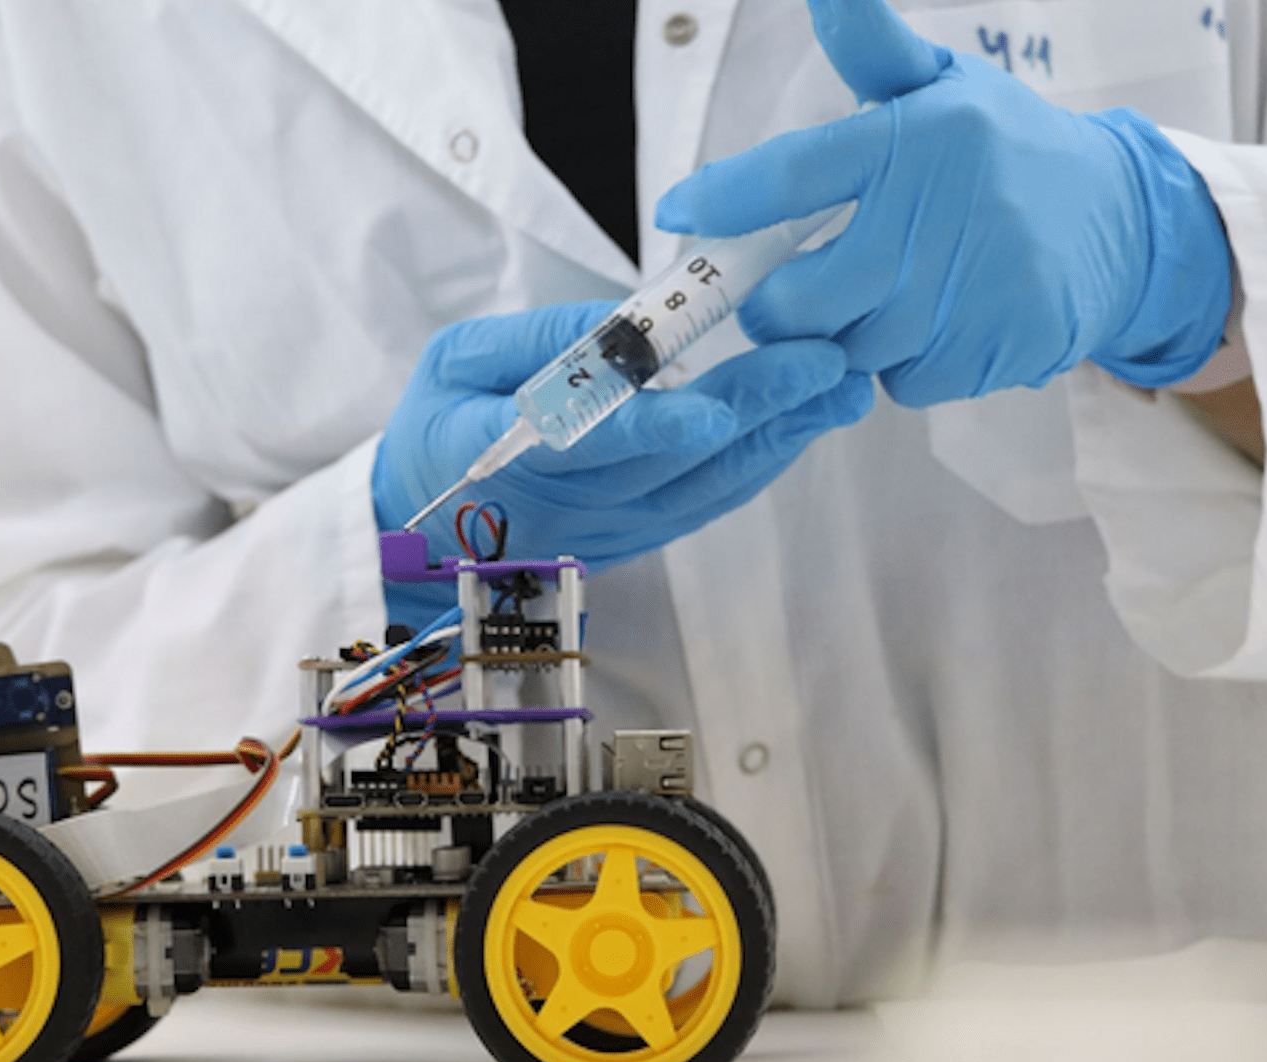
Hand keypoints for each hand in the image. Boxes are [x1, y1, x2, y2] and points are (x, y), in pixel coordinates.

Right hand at [373, 302, 871, 617]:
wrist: (425, 529)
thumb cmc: (440, 425)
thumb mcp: (454, 363)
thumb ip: (534, 341)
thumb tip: (626, 320)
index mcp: (508, 455)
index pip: (584, 444)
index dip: (648, 429)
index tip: (708, 413)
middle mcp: (570, 503)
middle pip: (673, 462)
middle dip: (755, 411)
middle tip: (825, 364)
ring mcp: (612, 528)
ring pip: (708, 486)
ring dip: (780, 436)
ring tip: (840, 387)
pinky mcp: (640, 536)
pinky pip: (711, 501)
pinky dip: (764, 461)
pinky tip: (807, 422)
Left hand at [654, 0, 1233, 405]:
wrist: (1125, 220)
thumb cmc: (1007, 149)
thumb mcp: (941, 85)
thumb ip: (871, 45)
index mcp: (917, 142)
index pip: (788, 177)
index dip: (720, 200)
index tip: (677, 210)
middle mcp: (938, 218)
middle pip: (798, 301)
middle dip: (776, 302)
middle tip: (790, 285)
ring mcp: (967, 292)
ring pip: (845, 350)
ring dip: (844, 334)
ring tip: (878, 293)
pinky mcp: (992, 350)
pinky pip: (901, 383)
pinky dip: (901, 363)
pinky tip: (930, 322)